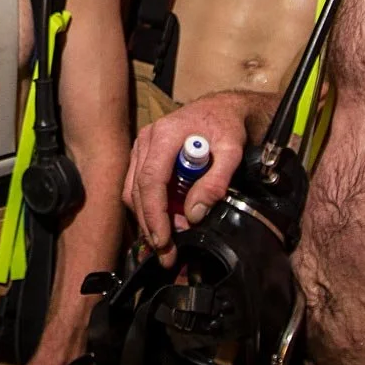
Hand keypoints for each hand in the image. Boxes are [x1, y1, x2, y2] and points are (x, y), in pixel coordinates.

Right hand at [123, 91, 255, 266]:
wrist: (221, 109)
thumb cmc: (226, 126)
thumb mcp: (232, 151)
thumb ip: (215, 181)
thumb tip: (194, 214)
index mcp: (164, 135)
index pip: (151, 181)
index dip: (155, 214)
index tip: (164, 240)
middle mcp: (146, 140)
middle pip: (137, 190)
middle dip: (150, 226)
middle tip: (166, 254)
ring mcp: (142, 148)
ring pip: (133, 192)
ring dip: (148, 220)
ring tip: (168, 243)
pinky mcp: (143, 156)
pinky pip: (138, 187)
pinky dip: (149, 208)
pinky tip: (165, 224)